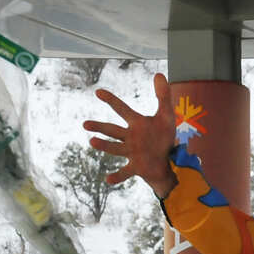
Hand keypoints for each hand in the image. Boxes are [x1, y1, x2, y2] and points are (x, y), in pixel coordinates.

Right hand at [83, 73, 177, 197]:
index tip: (98, 91)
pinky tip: (107, 179)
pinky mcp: (137, 167)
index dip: (111, 100)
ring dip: (104, 145)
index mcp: (136, 124)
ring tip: (92, 142)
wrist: (168, 160)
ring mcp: (132, 153)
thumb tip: (159, 74)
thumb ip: (164, 96)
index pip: (122, 109)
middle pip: (113, 130)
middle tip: (85, 124)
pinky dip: (117, 176)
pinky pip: (125, 172)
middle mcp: (130, 138)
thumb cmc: (163, 137)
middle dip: (99, 127)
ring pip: (115, 148)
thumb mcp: (167, 115)